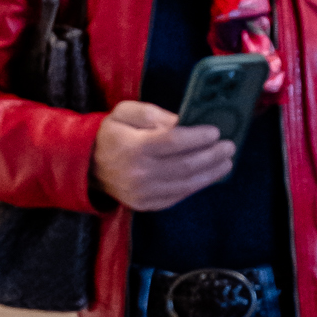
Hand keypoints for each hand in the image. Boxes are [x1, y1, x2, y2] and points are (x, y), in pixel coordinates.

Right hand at [92, 97, 234, 212]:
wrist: (86, 166)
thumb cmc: (110, 134)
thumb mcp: (125, 112)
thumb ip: (153, 114)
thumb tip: (183, 122)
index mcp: (134, 147)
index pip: (173, 142)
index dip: (197, 137)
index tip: (216, 131)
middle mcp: (139, 173)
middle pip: (184, 165)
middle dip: (212, 156)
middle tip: (229, 146)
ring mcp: (142, 193)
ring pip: (185, 184)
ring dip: (210, 173)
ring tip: (226, 162)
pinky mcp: (146, 204)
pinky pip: (177, 196)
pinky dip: (196, 186)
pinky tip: (208, 176)